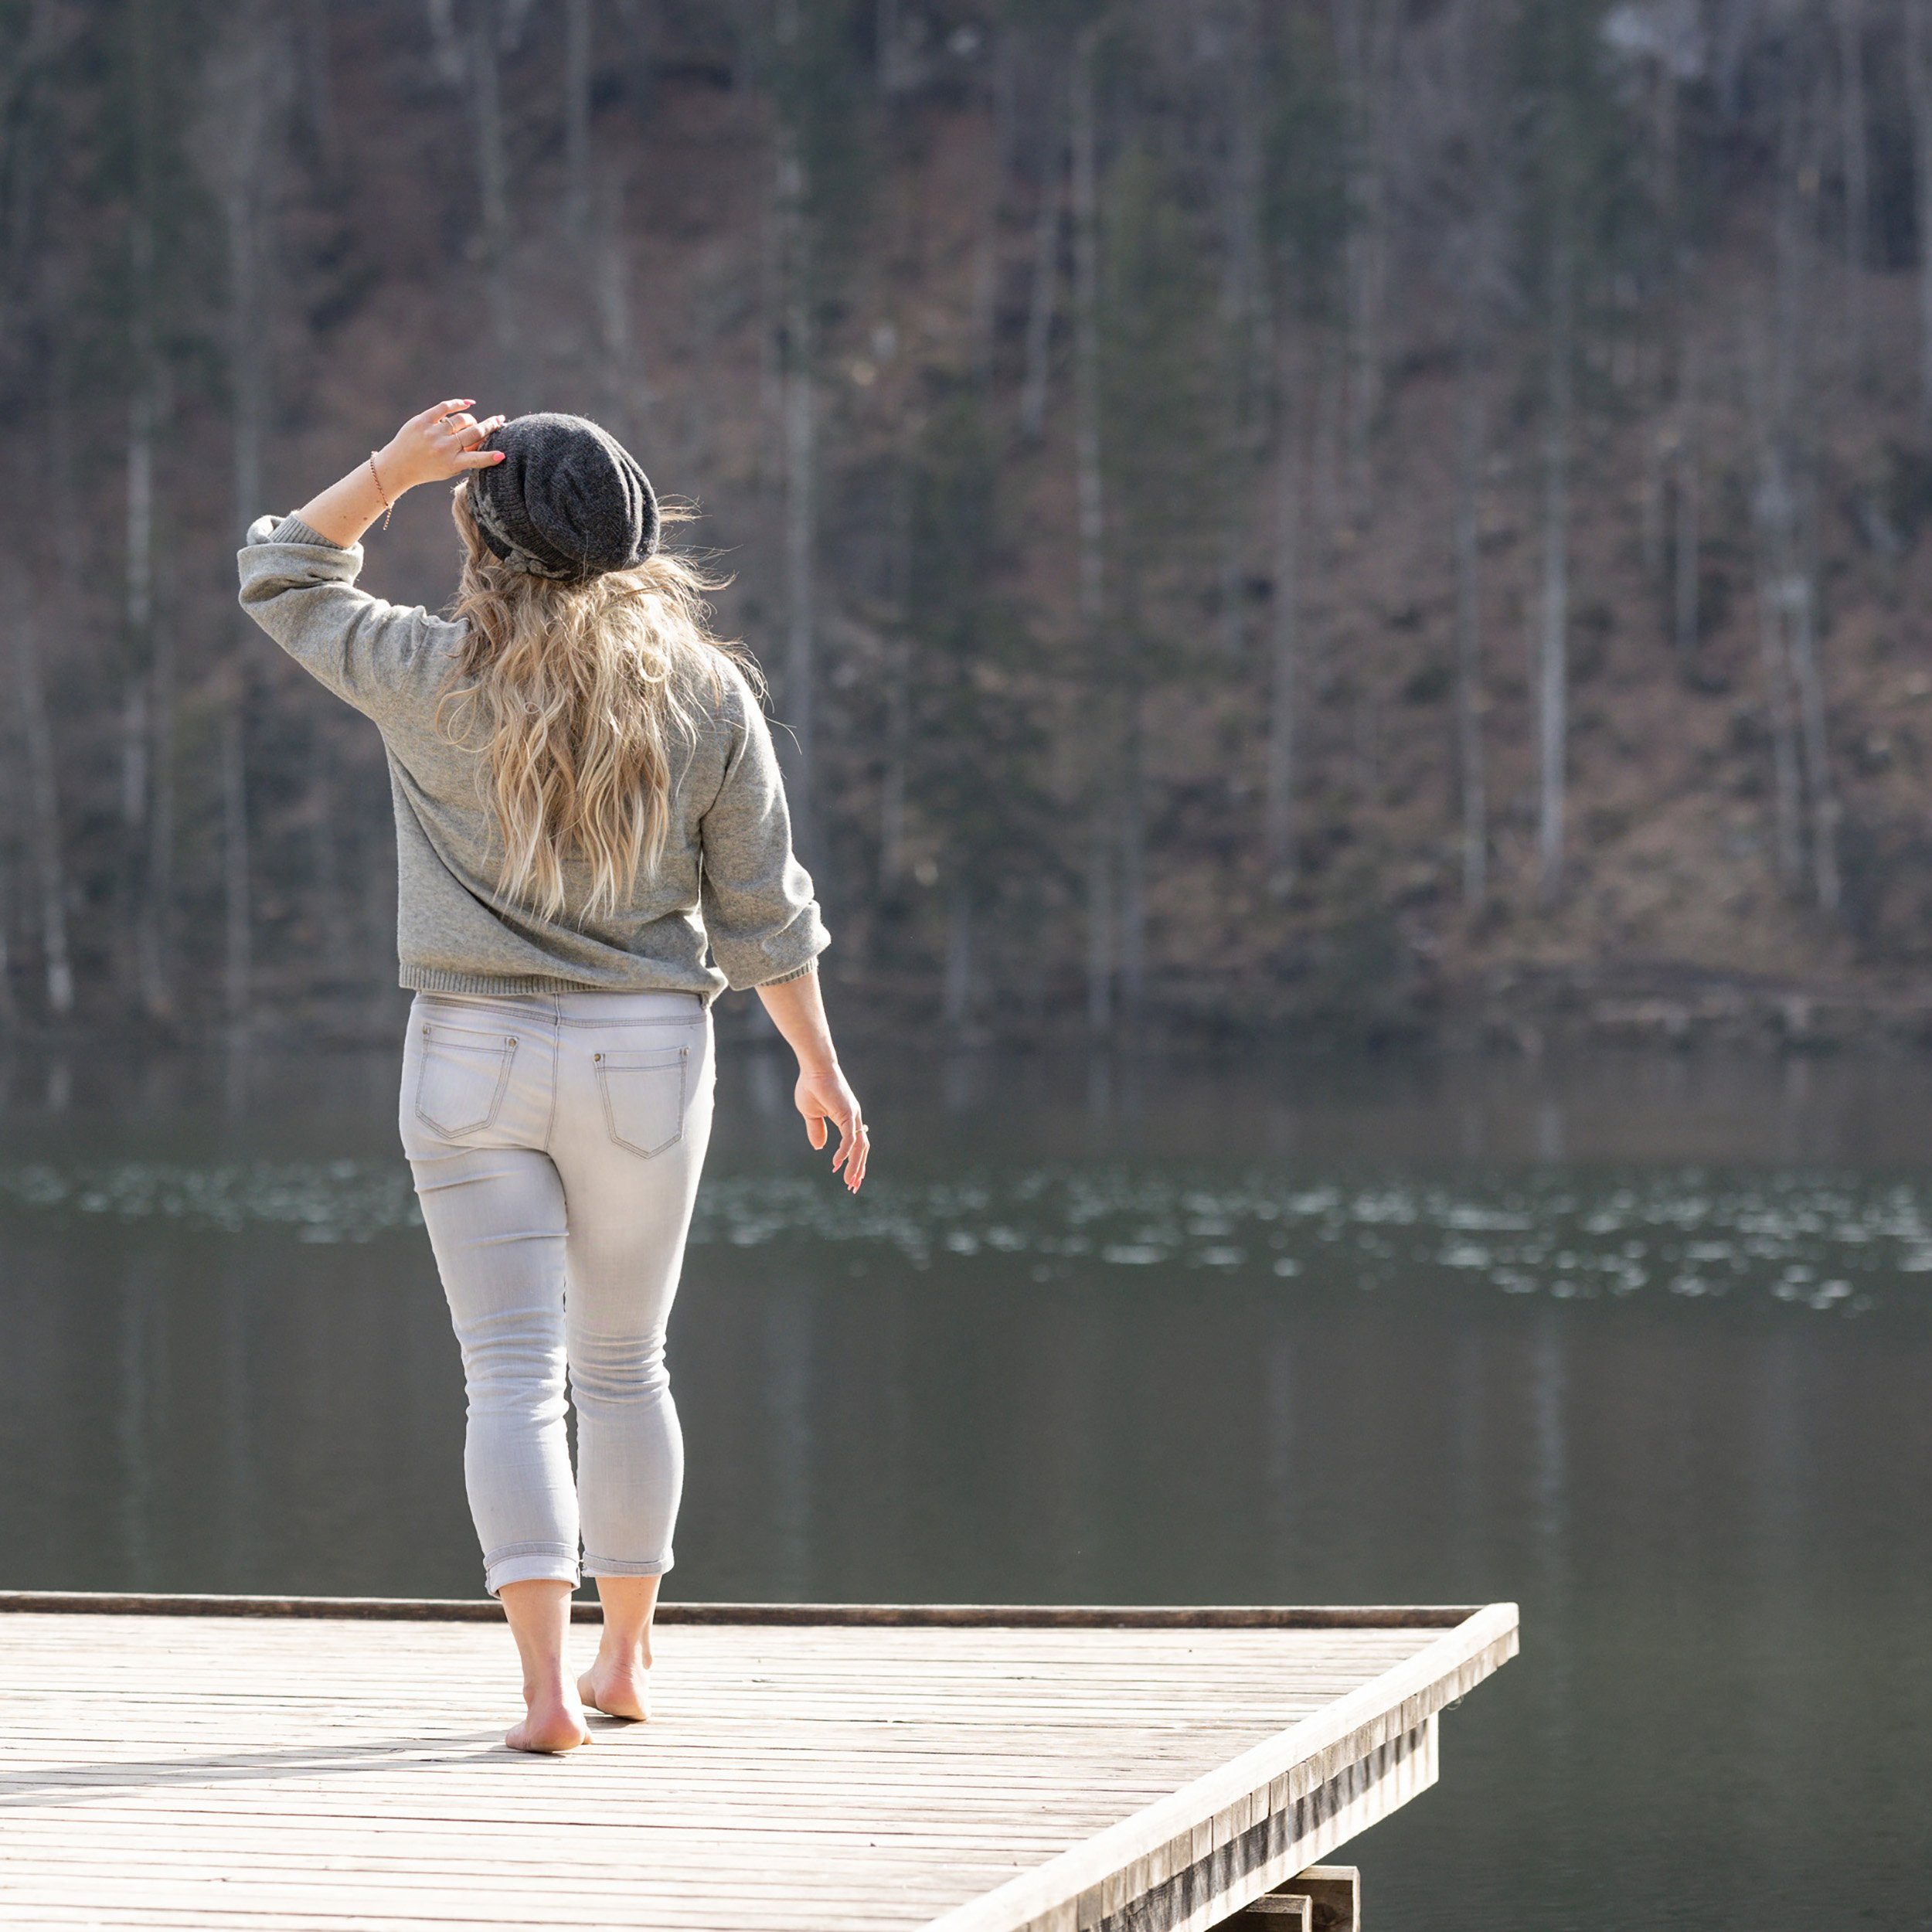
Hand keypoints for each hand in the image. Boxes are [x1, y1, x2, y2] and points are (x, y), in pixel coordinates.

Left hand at [378, 397, 507, 491]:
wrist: (398, 465)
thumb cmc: (428, 468)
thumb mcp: (449, 469)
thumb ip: (466, 458)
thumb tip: (483, 440)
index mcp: (452, 463)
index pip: (476, 459)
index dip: (490, 457)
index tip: (502, 455)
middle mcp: (444, 448)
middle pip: (474, 433)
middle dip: (490, 426)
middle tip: (500, 421)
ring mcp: (433, 433)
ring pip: (462, 419)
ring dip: (470, 420)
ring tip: (472, 423)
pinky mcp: (422, 421)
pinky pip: (445, 407)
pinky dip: (459, 403)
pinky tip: (468, 403)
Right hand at [795, 1063, 868, 1192]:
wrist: (813, 1068)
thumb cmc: (811, 1086)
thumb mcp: (811, 1114)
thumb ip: (816, 1130)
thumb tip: (820, 1148)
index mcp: (847, 1118)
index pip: (856, 1144)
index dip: (855, 1161)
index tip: (853, 1178)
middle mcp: (853, 1118)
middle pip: (862, 1149)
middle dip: (858, 1169)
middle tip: (854, 1187)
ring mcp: (852, 1115)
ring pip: (858, 1146)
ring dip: (854, 1165)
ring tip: (849, 1181)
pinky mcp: (846, 1113)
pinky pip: (848, 1138)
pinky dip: (844, 1152)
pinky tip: (836, 1163)